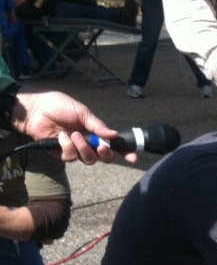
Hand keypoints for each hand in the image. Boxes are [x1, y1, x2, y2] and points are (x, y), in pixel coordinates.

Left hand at [14, 89, 138, 163]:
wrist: (35, 109)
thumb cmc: (57, 105)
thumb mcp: (81, 111)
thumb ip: (97, 125)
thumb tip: (114, 134)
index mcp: (94, 131)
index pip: (112, 144)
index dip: (123, 152)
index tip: (133, 157)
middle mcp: (87, 142)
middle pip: (103, 157)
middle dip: (104, 154)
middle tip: (101, 147)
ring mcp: (75, 149)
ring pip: (88, 160)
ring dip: (83, 148)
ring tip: (74, 135)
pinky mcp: (61, 154)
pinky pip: (71, 157)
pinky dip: (67, 147)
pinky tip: (61, 137)